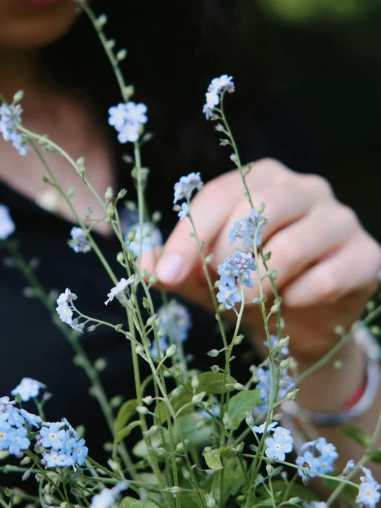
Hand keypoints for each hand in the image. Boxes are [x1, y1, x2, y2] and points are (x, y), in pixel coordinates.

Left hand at [140, 159, 380, 364]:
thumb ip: (178, 268)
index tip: (167, 274)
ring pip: (293, 243)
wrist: (302, 327)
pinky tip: (291, 304)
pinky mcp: (367, 255)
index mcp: (261, 180)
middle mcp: (304, 188)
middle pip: (259, 205)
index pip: (220, 194)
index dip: (189, 234)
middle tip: (216, 288)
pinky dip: (300, 297)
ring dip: (259, 281)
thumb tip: (147, 267)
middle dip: (227, 253)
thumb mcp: (206, 279)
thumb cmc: (249, 288)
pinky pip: (329, 275)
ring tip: (245, 303)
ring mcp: (340, 219)